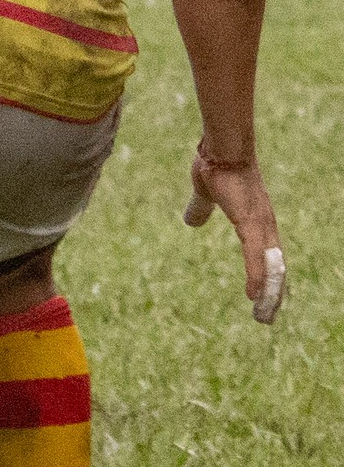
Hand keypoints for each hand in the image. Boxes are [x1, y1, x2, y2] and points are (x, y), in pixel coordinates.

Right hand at [184, 148, 285, 323]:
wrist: (222, 148)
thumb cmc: (216, 165)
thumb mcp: (205, 194)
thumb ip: (200, 209)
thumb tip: (191, 221)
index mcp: (256, 220)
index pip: (267, 256)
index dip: (267, 278)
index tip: (263, 299)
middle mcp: (265, 226)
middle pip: (275, 268)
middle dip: (272, 294)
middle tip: (266, 318)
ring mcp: (261, 225)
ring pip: (271, 267)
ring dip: (268, 293)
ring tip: (263, 315)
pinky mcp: (251, 223)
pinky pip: (257, 257)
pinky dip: (257, 277)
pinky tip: (253, 294)